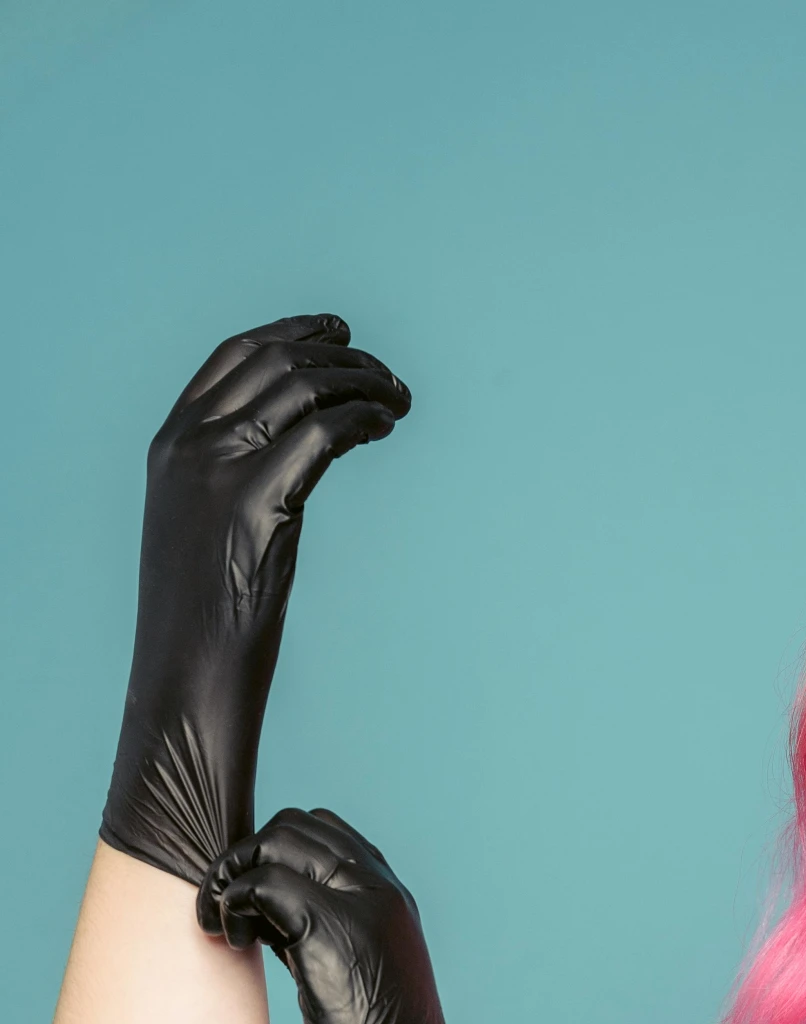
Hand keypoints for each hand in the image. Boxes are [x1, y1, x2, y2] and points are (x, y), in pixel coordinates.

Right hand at [102, 316, 410, 884]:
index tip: (339, 333)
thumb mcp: (206, 529)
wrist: (186, 672)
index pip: (234, 356)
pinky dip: (362, 419)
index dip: (291, 332)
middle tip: (387, 375)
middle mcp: (190, 443)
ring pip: (303, 389)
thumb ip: (235, 480)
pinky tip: (385, 427)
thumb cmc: (203, 618)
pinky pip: (323, 433)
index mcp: (170, 442)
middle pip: (276, 363)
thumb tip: (290, 459)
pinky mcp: (256, 501)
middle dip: (340, 357)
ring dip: (361, 384)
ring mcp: (219, 468)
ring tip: (398, 400)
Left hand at [196, 808, 517, 1023]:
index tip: (252, 904)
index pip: (323, 829)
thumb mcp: (357, 976)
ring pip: (275, 842)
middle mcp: (382, 890)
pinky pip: (262, 885)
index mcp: (393, 897)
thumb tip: (264, 911)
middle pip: (294, 824)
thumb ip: (324, 932)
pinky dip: (231, 903)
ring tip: (221, 923)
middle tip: (227, 911)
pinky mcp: (332, 936)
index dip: (274, 854)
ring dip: (231, 874)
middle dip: (246, 857)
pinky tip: (227, 938)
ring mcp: (361, 906)